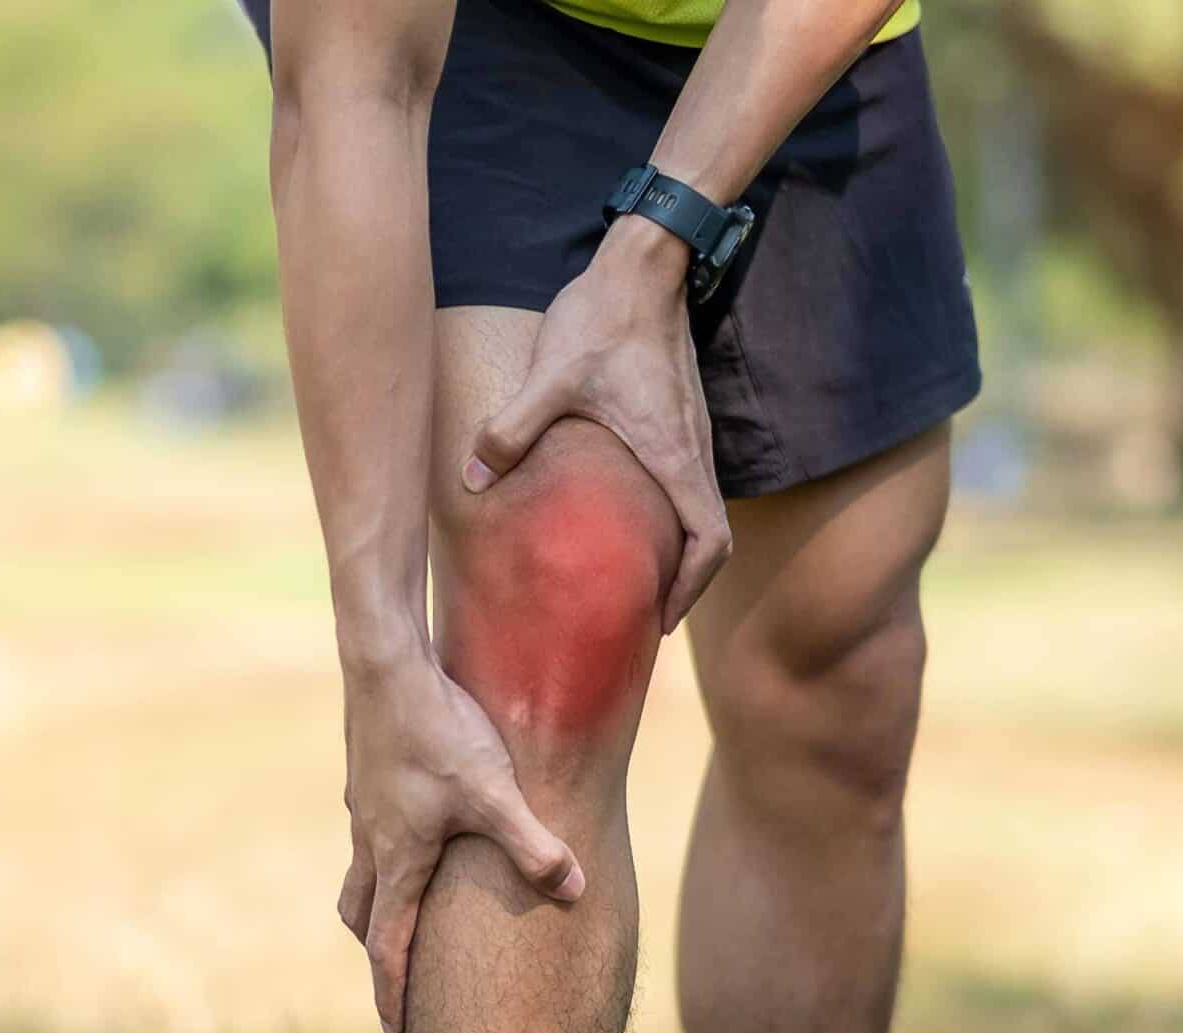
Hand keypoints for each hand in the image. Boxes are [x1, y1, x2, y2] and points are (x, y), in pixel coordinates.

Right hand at [337, 645, 584, 1032]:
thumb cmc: (439, 731)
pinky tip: (417, 828)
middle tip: (397, 975)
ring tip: (406, 908)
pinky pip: (371, 832)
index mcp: (399, 859)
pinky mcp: (367, 777)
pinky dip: (387, 851)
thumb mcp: (495, 793)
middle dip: (379, 949)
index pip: (388, 945)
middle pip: (364, 914)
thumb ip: (534, 846)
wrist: (385, 665)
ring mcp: (365, 808)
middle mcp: (373, 841)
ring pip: (363, 872)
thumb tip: (576, 890)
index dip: (392, 993)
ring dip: (378, 899)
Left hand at [461, 218, 731, 633]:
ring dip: (676, 552)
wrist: (643, 262)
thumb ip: (511, 430)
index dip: (691, 588)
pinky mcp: (678, 418)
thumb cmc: (604, 318)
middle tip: (640, 617)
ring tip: (632, 583)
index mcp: (674, 453)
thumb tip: (472, 480)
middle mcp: (692, 450)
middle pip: (709, 539)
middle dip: (682, 584)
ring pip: (699, 512)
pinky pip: (686, 486)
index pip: (710, 540)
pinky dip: (669, 519)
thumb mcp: (551, 377)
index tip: (659, 619)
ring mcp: (689, 434)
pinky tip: (625, 526)